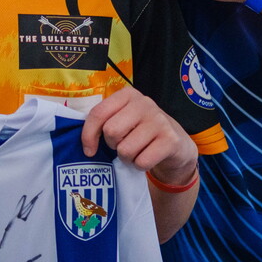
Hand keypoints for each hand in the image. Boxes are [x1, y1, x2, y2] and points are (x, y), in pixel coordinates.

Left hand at [81, 87, 196, 184]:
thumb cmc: (140, 131)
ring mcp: (159, 120)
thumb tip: (86, 145)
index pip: (98, 113)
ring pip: (125, 149)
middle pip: (111, 131)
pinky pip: (141, 161)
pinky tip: (148, 157)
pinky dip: (140, 166)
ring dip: (127, 158)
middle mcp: (144, 103)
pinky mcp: (170, 140)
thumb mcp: (123, 119)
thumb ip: (104, 122)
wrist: (175, 143)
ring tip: (136, 151)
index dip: (88, 135)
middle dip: (113, 145)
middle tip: (122, 145)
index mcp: (127, 95)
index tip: (89, 150)